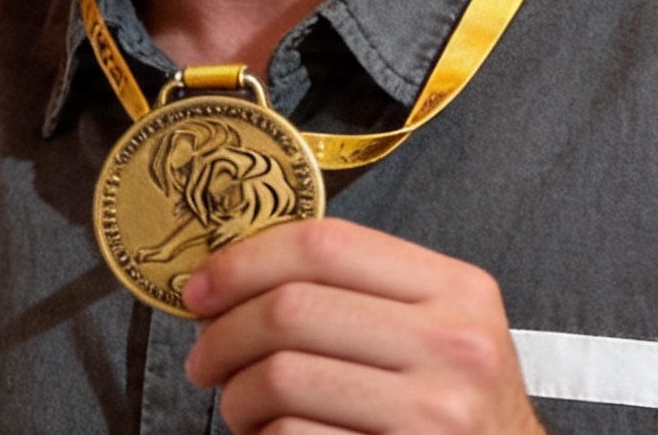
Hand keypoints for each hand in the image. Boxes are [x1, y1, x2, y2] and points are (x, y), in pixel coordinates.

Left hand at [180, 218, 541, 434]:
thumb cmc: (453, 405)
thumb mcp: (436, 330)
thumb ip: (357, 291)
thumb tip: (232, 274)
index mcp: (456, 290)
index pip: (324, 244)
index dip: (243, 262)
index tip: (201, 288)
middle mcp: (455, 346)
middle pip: (291, 309)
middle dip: (223, 335)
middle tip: (205, 359)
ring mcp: (435, 412)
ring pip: (281, 377)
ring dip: (236, 395)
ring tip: (239, 404)